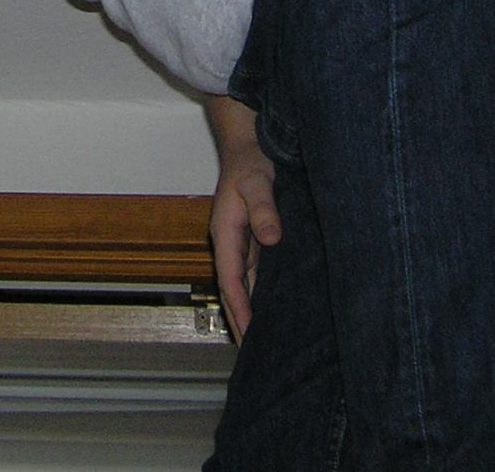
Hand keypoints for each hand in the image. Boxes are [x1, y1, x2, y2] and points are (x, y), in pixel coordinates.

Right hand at [205, 96, 280, 343]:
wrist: (249, 142)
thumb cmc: (251, 160)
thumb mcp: (256, 181)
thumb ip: (263, 209)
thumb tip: (270, 240)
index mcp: (224, 232)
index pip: (230, 278)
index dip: (238, 307)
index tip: (247, 334)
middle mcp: (231, 240)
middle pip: (234, 286)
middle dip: (239, 317)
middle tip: (251, 351)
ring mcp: (242, 239)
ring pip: (245, 281)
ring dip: (249, 306)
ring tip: (260, 337)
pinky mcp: (254, 235)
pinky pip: (255, 270)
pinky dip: (259, 289)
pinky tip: (270, 304)